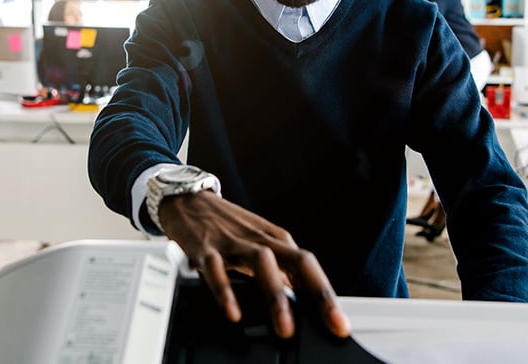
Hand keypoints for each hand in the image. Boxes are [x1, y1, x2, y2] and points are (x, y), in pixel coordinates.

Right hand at [157, 191, 350, 339]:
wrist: (187, 199)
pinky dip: (226, 291)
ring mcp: (233, 242)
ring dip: (276, 296)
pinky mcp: (205, 248)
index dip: (326, 295)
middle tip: (331, 323)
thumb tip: (301, 300)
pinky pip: (217, 270)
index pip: (309, 267)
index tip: (340, 323)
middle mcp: (260, 239)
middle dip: (317, 294)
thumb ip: (279, 270)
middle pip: (297, 262)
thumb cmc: (226, 225)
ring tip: (284, 328)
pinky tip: (233, 312)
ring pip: (262, 264)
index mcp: (275, 239)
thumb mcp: (258, 243)